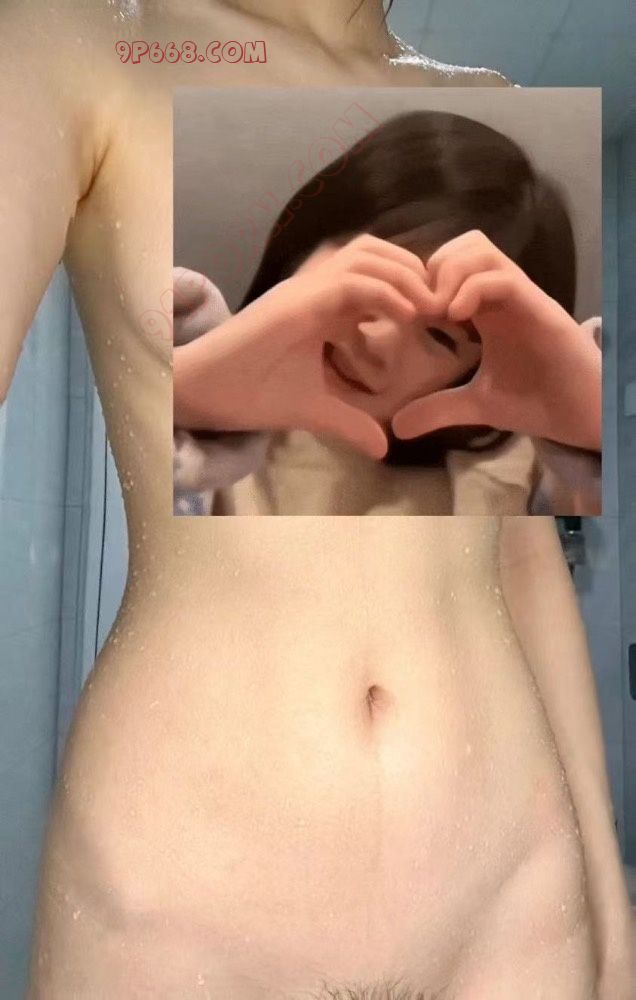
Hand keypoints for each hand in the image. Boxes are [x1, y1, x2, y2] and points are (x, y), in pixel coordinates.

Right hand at [174, 234, 436, 458]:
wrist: (203, 394)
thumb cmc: (250, 394)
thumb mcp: (314, 410)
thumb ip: (350, 422)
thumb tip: (384, 447)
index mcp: (318, 306)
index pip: (372, 276)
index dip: (408, 288)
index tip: (437, 318)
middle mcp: (313, 288)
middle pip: (375, 252)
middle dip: (414, 271)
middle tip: (442, 305)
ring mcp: (304, 289)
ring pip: (366, 254)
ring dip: (405, 275)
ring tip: (430, 307)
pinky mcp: (297, 301)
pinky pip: (351, 281)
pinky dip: (385, 292)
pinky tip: (408, 317)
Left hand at [391, 230, 600, 451]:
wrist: (581, 415)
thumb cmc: (537, 401)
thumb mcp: (476, 405)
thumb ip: (438, 408)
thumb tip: (396, 425)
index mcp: (487, 309)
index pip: (451, 265)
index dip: (422, 283)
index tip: (406, 317)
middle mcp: (502, 294)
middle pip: (463, 244)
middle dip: (432, 270)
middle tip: (420, 311)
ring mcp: (520, 296)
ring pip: (480, 249)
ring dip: (449, 274)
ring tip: (437, 313)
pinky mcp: (537, 308)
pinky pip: (501, 278)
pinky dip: (471, 289)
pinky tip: (456, 318)